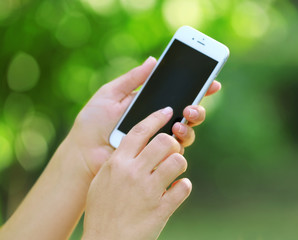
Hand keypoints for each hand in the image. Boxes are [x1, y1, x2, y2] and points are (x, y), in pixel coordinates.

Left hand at [67, 57, 220, 176]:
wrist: (84, 152)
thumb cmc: (93, 123)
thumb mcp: (111, 93)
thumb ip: (133, 78)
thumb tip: (153, 60)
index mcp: (150, 105)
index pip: (178, 95)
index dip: (197, 89)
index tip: (212, 82)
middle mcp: (159, 122)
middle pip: (188, 114)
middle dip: (197, 108)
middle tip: (191, 106)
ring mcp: (159, 140)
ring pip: (187, 132)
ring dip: (191, 124)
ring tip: (182, 120)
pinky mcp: (157, 158)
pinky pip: (177, 150)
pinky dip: (180, 140)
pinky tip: (174, 132)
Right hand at [83, 107, 190, 239]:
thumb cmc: (102, 211)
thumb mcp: (102, 181)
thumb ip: (118, 162)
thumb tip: (135, 147)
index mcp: (117, 163)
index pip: (140, 130)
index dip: (156, 118)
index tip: (168, 112)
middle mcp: (133, 173)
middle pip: (164, 141)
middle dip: (173, 143)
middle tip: (171, 152)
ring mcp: (148, 191)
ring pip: (178, 160)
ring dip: (179, 164)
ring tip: (174, 172)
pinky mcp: (162, 209)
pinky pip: (184, 187)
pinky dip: (182, 186)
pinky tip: (175, 190)